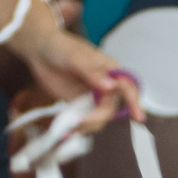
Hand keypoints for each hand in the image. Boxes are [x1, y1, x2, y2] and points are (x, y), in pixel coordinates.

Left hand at [14, 24, 142, 135]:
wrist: (39, 51)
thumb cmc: (60, 47)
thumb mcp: (75, 57)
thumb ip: (92, 72)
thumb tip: (110, 87)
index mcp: (110, 70)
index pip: (127, 88)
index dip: (134, 103)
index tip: (138, 117)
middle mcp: (106, 85)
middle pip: (110, 109)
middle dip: (96, 119)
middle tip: (77, 123)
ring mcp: (93, 97)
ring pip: (98, 119)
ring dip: (86, 127)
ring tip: (67, 129)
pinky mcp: (81, 105)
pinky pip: (85, 121)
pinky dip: (77, 127)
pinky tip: (66, 130)